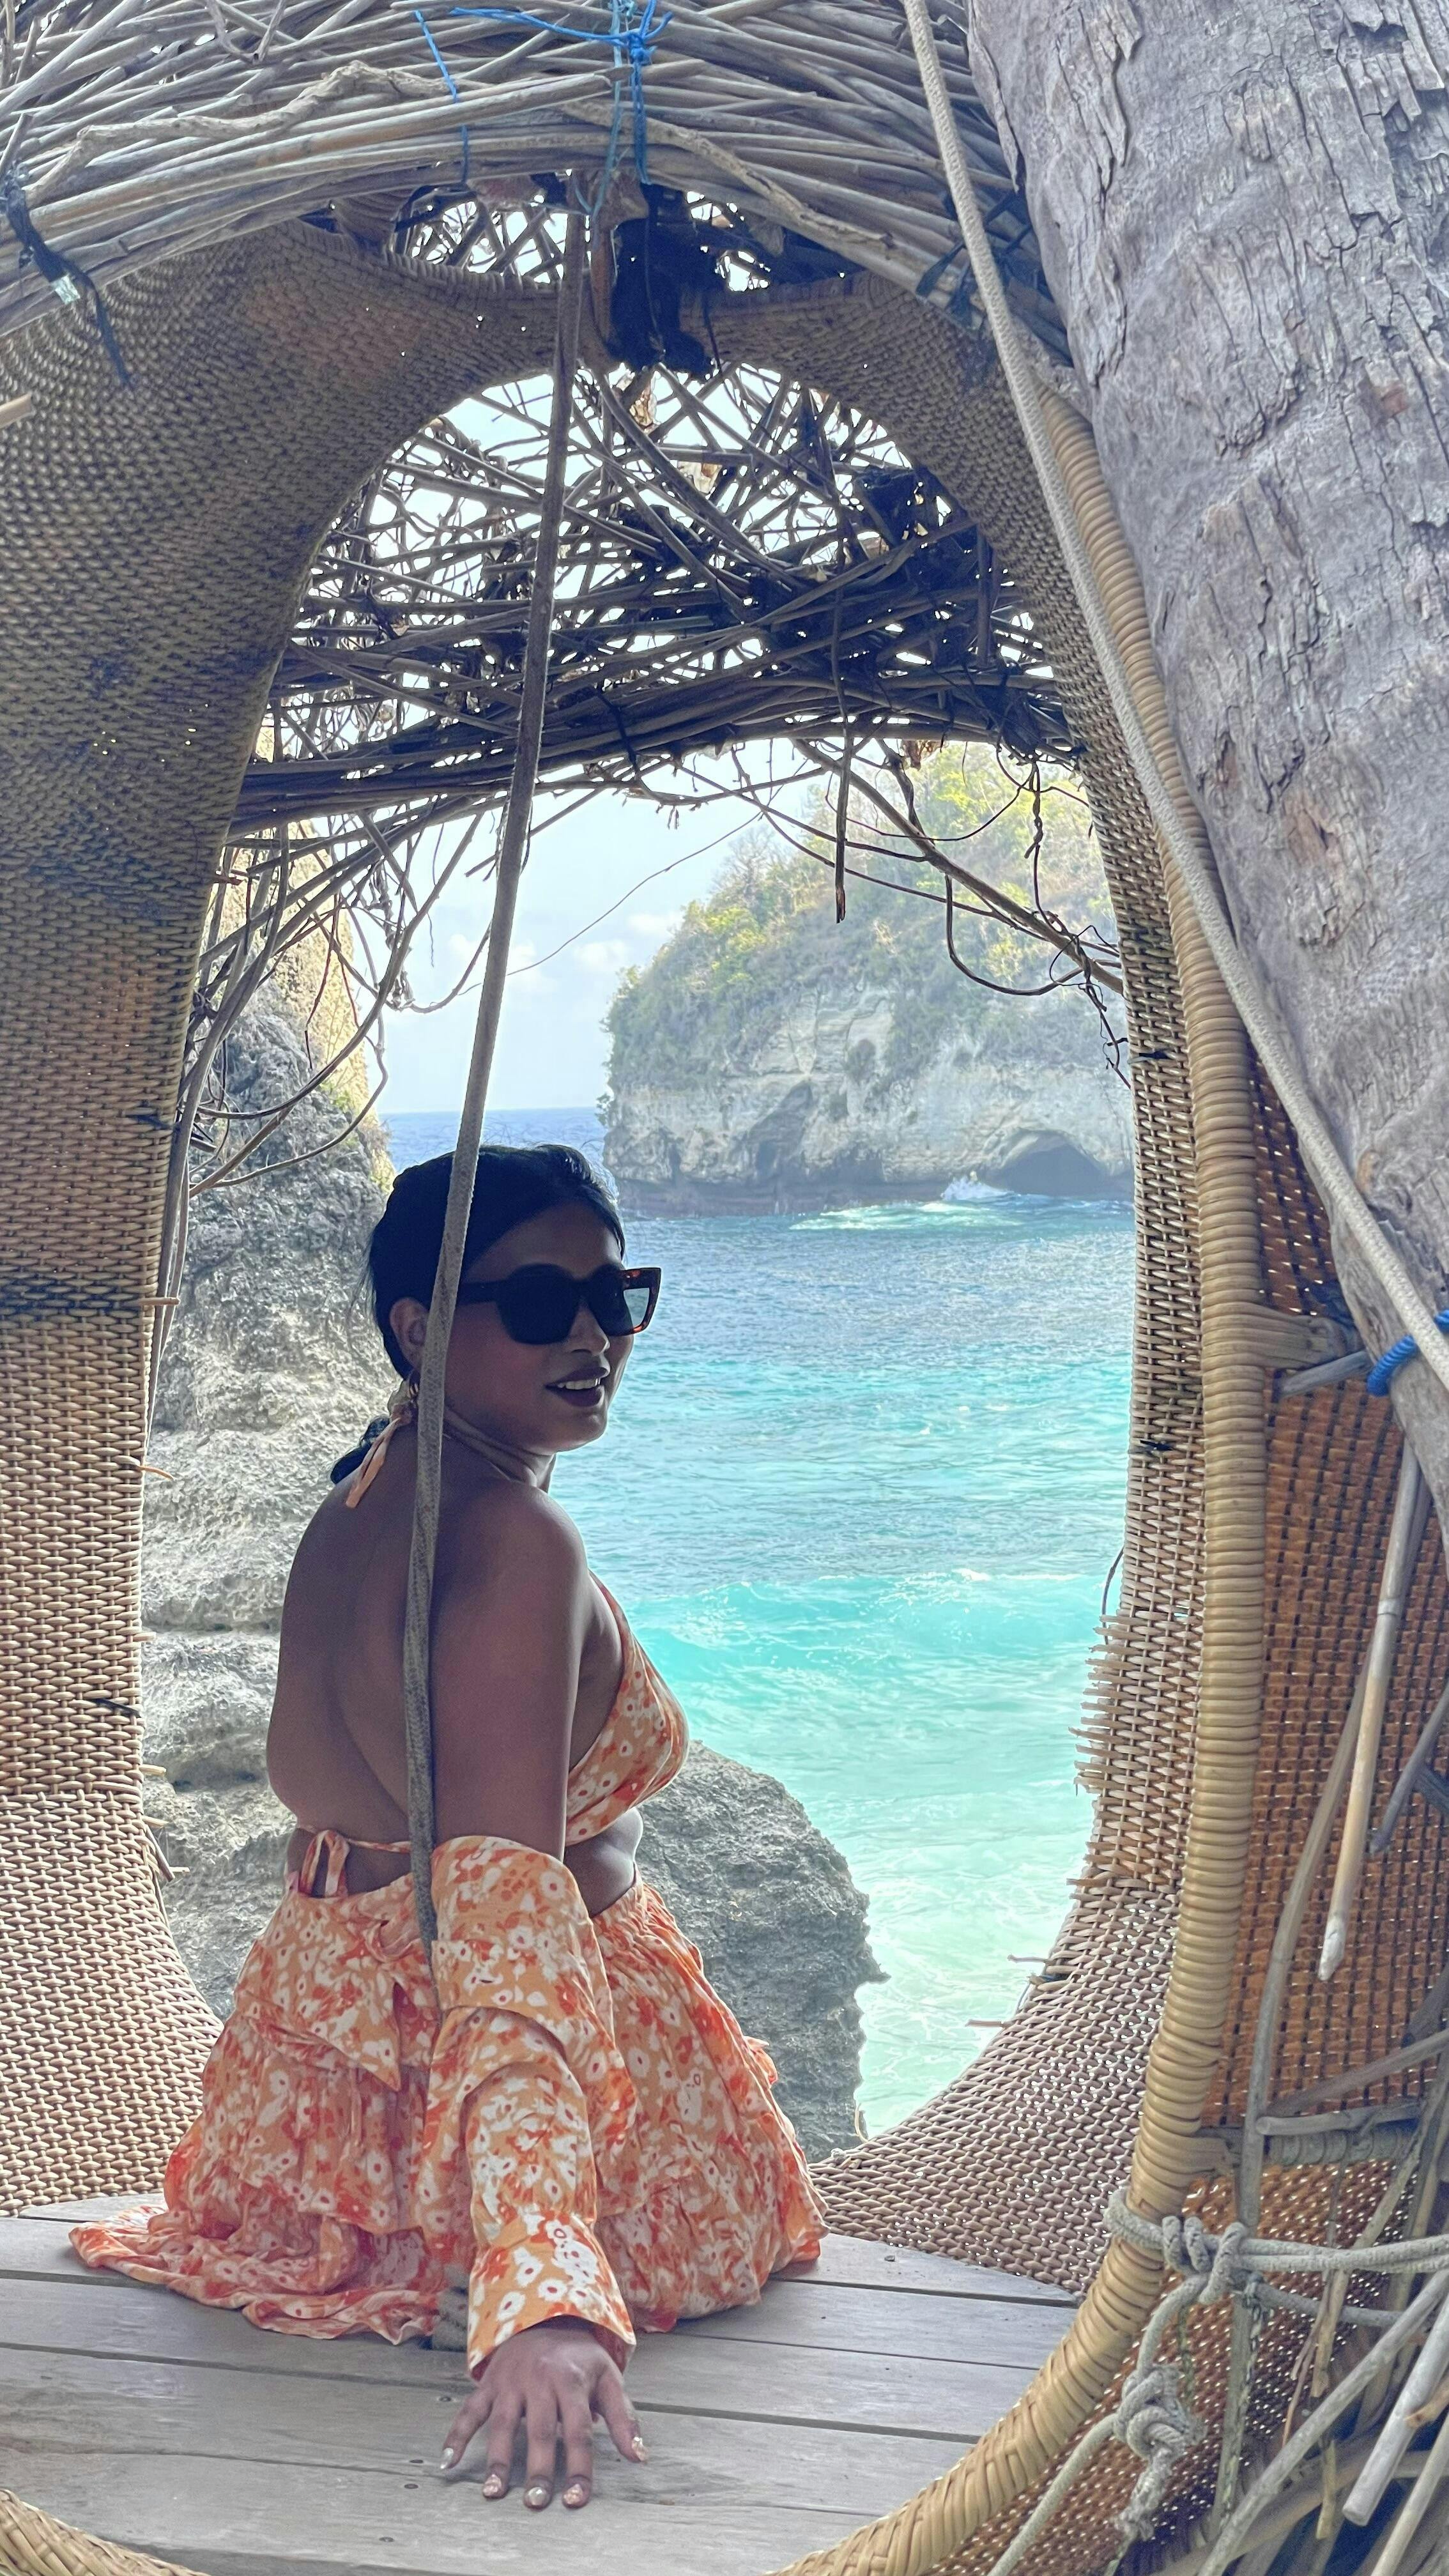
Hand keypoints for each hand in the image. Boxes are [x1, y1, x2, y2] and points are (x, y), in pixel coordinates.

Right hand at [440, 2319, 646, 2508]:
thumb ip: (623, 2418)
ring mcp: (511, 2382)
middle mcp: (540, 2380)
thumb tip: (639, 2457)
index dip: (578, 2467)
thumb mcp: (608, 2377)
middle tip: (536, 2503)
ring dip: (497, 2459)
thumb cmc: (580, 2358)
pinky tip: (448, 2462)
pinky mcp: (490, 2383)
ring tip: (494, 2493)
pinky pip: (471, 2410)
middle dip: (537, 2468)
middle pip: (539, 2430)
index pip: (578, 2431)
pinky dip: (457, 2434)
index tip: (575, 2500)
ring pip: (503, 2424)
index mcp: (572, 2381)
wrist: (545, 2315)